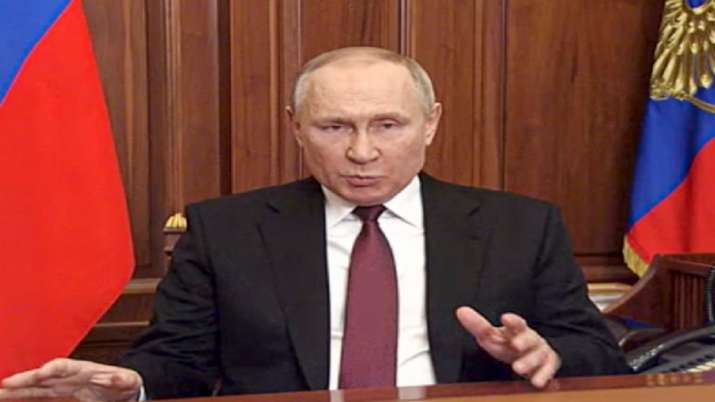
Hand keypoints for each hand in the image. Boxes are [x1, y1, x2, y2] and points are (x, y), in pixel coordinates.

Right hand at [0, 358, 141, 401]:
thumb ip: (120, 378)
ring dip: (15, 391)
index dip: (52, 369)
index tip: (42, 373)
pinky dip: (22, 398)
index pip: (64, 366)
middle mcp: (67, 377)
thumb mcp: (127, 380)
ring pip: (34, 389)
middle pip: (42, 377)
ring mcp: (60, 387)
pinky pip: (37, 398)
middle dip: (23, 380)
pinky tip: (7, 398)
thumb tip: (115, 377)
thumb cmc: (124, 382)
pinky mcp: (58, 397)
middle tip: (3, 385)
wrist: (123, 389)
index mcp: (84, 369)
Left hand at [456, 306, 560, 387]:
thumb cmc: (508, 344)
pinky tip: (536, 381)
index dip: (512, 321)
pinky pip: (547, 371)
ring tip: (518, 368)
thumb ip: (478, 325)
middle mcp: (530, 339)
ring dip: (529, 361)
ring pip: (537, 355)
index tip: (505, 318)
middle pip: (529, 338)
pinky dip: (543, 376)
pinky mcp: (548, 365)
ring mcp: (540, 352)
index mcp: (516, 330)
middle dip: (524, 340)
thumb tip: (461, 311)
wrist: (531, 357)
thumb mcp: (492, 336)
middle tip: (516, 345)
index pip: (516, 323)